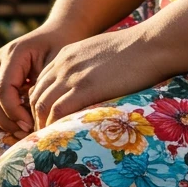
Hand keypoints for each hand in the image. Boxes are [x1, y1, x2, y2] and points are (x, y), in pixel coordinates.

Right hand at [0, 22, 84, 136]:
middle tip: (25, 132)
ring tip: (22, 129)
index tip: (30, 125)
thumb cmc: (63, 44)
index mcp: (14, 53)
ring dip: (2, 118)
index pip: (3, 90)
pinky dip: (2, 111)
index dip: (13, 111)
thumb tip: (36, 115)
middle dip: (6, 119)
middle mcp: (0, 58)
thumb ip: (44, 86)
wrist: (62, 29)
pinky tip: (19, 119)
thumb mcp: (58, 62)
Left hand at [28, 28, 163, 129]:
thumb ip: (89, 66)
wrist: (151, 43)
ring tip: (51, 143)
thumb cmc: (136, 49)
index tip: (47, 121)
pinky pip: (57, 112)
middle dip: (36, 118)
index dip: (41, 105)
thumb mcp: (102, 52)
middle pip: (36, 96)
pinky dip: (53, 127)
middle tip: (45, 137)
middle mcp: (64, 63)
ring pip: (42, 106)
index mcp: (68, 54)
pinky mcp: (84, 88)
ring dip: (42, 126)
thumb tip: (92, 85)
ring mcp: (72, 75)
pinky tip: (61, 138)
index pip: (41, 83)